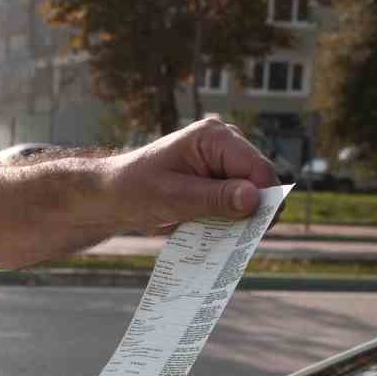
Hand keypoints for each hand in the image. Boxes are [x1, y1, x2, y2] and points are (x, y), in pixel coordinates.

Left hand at [99, 117, 280, 233]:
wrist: (112, 196)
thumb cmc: (135, 190)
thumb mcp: (174, 197)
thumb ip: (216, 198)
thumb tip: (255, 199)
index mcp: (215, 137)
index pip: (258, 169)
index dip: (265, 200)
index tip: (256, 230)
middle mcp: (226, 143)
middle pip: (261, 181)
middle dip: (253, 211)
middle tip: (237, 238)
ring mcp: (224, 161)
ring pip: (253, 194)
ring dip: (241, 218)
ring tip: (219, 234)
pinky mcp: (220, 179)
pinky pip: (238, 201)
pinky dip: (230, 219)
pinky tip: (214, 230)